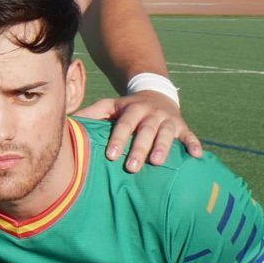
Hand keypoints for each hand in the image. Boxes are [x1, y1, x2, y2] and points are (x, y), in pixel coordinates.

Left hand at [75, 90, 199, 171]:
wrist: (155, 95)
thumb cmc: (125, 109)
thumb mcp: (108, 107)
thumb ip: (91, 115)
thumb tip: (67, 124)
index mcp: (132, 109)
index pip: (124, 124)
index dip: (118, 139)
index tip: (111, 156)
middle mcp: (152, 113)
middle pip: (146, 131)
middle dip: (139, 149)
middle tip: (132, 167)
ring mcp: (169, 120)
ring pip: (167, 133)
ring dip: (163, 147)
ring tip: (158, 163)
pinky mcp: (182, 127)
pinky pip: (190, 136)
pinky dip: (194, 145)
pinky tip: (197, 156)